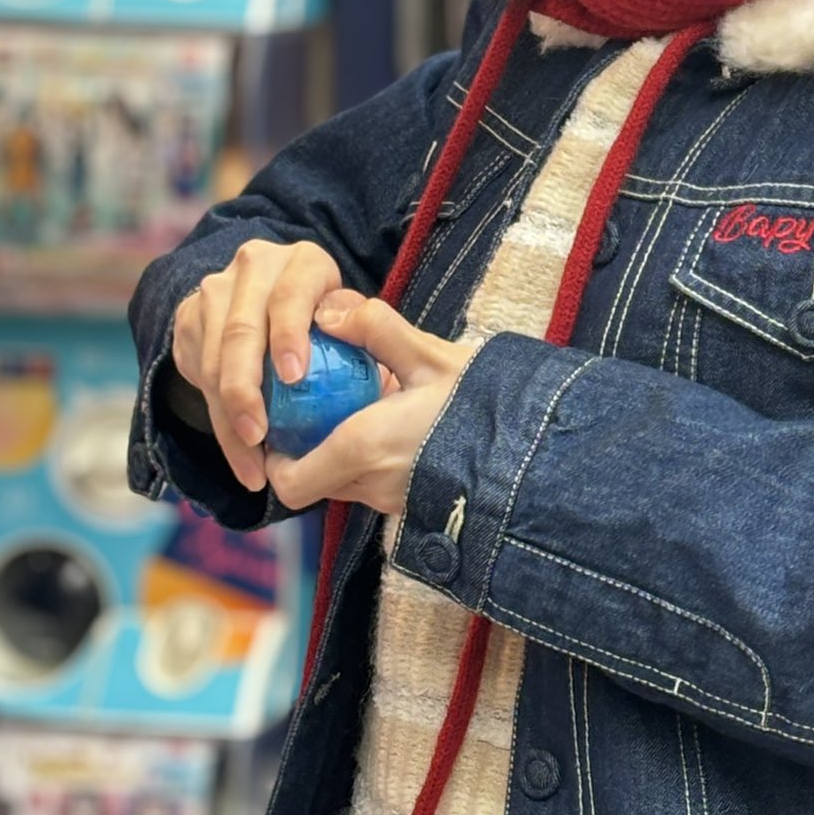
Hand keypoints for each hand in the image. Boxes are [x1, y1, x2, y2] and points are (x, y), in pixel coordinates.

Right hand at [173, 239, 353, 491]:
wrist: (270, 308)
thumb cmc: (330, 325)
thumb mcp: (351, 322)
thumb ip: (363, 337)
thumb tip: (380, 373)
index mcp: (304, 262)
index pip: (290, 296)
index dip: (289, 335)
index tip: (294, 378)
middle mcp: (256, 266)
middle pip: (242, 330)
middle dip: (246, 387)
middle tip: (260, 434)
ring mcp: (218, 289)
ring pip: (214, 357)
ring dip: (230, 415)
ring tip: (253, 460)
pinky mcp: (189, 316)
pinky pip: (197, 374)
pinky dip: (219, 422)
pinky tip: (240, 455)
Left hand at [263, 296, 476, 517]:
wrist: (537, 448)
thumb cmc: (484, 402)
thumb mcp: (431, 355)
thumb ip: (377, 329)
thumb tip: (328, 309)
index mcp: (362, 448)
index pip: (290, 481)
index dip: (276, 460)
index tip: (284, 424)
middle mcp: (372, 486)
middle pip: (315, 483)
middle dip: (308, 450)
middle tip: (317, 408)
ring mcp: (395, 502)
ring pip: (345, 486)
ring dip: (341, 456)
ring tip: (357, 412)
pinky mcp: (417, 506)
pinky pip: (376, 488)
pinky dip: (370, 465)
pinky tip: (392, 429)